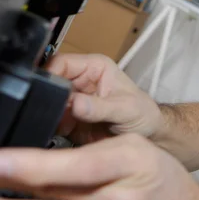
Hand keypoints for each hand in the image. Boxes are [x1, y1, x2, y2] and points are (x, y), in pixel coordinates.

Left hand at [0, 134, 198, 199]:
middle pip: (51, 193)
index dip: (28, 163)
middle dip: (7, 187)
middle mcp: (113, 199)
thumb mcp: (137, 146)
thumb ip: (93, 147)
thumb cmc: (163, 180)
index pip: (73, 165)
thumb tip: (43, 151)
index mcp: (126, 165)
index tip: (0, 160)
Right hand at [47, 53, 162, 144]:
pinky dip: (52, 128)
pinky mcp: (69, 120)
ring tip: (66, 125)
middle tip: (58, 113)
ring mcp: (73, 101)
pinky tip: (64, 133)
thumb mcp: (127, 109)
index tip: (47, 92)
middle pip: (49, 83)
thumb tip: (76, 104)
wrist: (150, 136)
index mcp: (94, 67)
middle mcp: (80, 81)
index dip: (50, 75)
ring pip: (47, 104)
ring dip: (51, 115)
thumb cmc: (144, 114)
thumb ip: (101, 107)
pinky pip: (52, 122)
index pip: (61, 63)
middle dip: (49, 99)